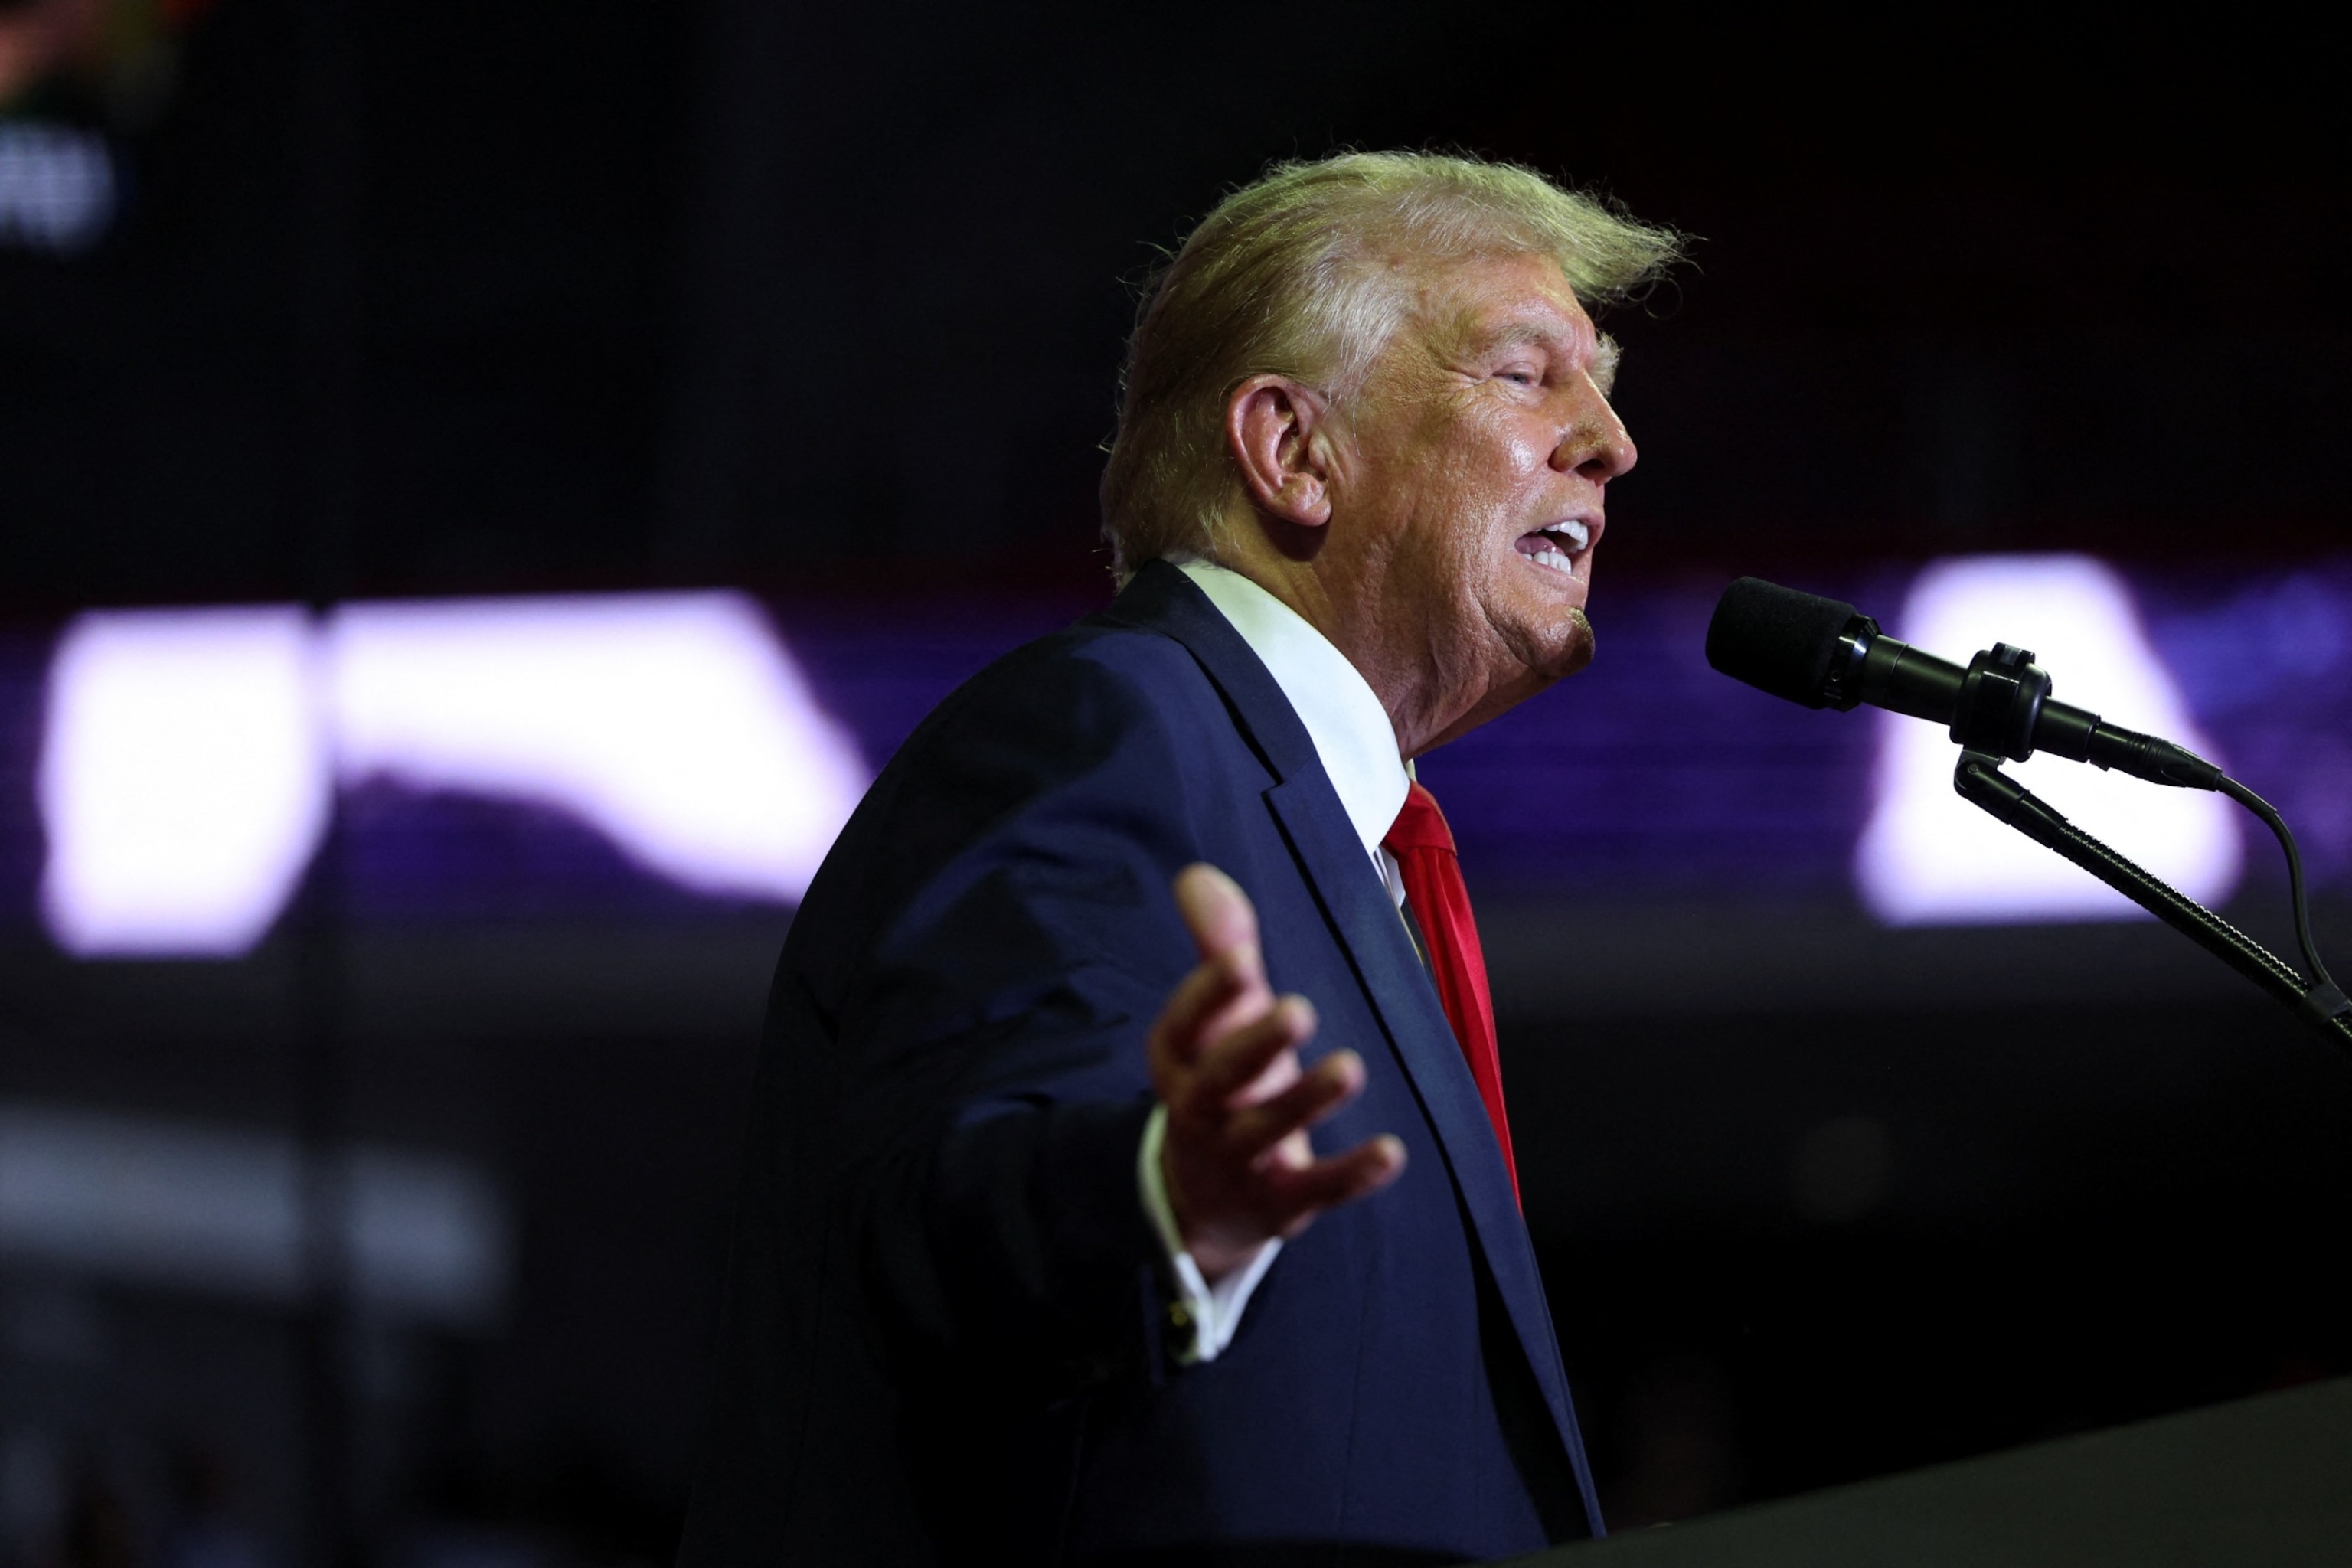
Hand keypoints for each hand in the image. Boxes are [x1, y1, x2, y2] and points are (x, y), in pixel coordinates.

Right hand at [1150, 863, 1406, 1280]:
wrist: (1204, 1196)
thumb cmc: (1222, 1078)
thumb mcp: (1218, 1016)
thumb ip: (1217, 945)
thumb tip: (1198, 874)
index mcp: (1178, 1060)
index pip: (1183, 1025)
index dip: (1208, 995)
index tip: (1242, 961)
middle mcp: (1198, 1110)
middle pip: (1219, 1080)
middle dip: (1255, 1045)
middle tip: (1298, 1009)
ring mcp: (1236, 1161)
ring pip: (1265, 1133)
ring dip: (1306, 1101)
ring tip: (1350, 1067)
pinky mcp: (1278, 1202)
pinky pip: (1315, 1189)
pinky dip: (1351, 1174)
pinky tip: (1391, 1152)